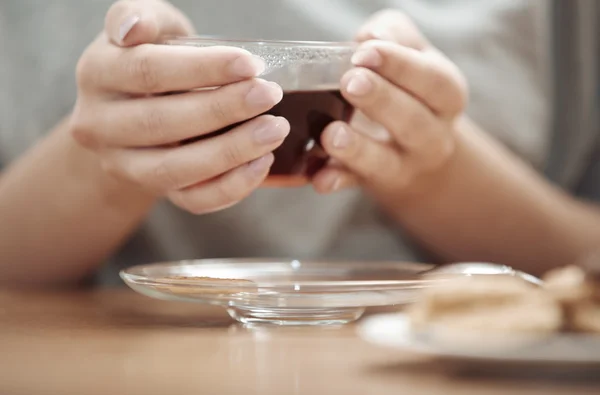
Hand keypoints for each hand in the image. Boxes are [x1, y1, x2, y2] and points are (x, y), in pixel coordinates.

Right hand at [70, 0, 288, 213]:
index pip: (147, 72)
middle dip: (222, 110)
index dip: (201, 69)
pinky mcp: (153, 191)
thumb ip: (139, 16)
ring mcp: (125, 165)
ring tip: (274, 130)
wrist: (135, 107)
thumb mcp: (148, 26)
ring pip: (175, 170)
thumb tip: (133, 29)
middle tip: (269, 95)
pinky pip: (192, 200)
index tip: (250, 64)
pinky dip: (231, 187)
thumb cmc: (152, 58)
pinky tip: (262, 162)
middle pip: (161, 123)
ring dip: (231, 152)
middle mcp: (99, 125)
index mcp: (97, 74)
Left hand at [312, 10, 467, 201]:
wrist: (420, 151)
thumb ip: (396, 37)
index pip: (432, 81)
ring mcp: (404, 166)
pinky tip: (319, 178)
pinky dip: (336, 181)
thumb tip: (374, 36)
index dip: (400, 66)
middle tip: (349, 83)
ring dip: (357, 149)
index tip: (365, 53)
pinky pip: (354, 184)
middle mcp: (432, 136)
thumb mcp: (414, 57)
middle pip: (413, 122)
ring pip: (384, 162)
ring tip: (331, 134)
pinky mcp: (373, 183)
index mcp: (446, 96)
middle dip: (381, 101)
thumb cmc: (409, 89)